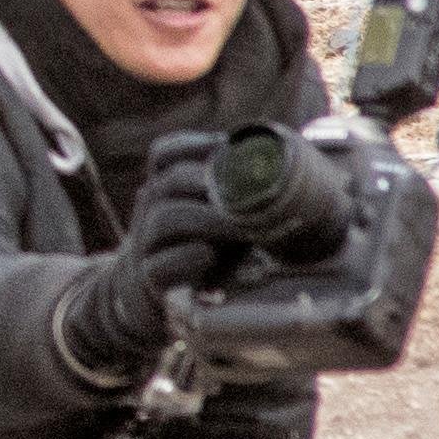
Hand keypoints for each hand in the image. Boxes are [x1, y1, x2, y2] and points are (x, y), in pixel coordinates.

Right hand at [54, 142, 260, 386]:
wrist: (152, 293)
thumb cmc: (200, 248)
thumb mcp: (214, 216)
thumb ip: (236, 197)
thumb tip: (291, 170)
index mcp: (163, 188)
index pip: (163, 154)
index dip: (193, 145)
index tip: (226, 145)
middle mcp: (151, 210)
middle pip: (168, 181)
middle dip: (210, 181)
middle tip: (249, 188)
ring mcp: (147, 244)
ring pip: (164, 219)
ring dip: (207, 218)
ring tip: (241, 224)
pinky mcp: (152, 278)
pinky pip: (160, 265)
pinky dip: (187, 257)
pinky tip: (210, 254)